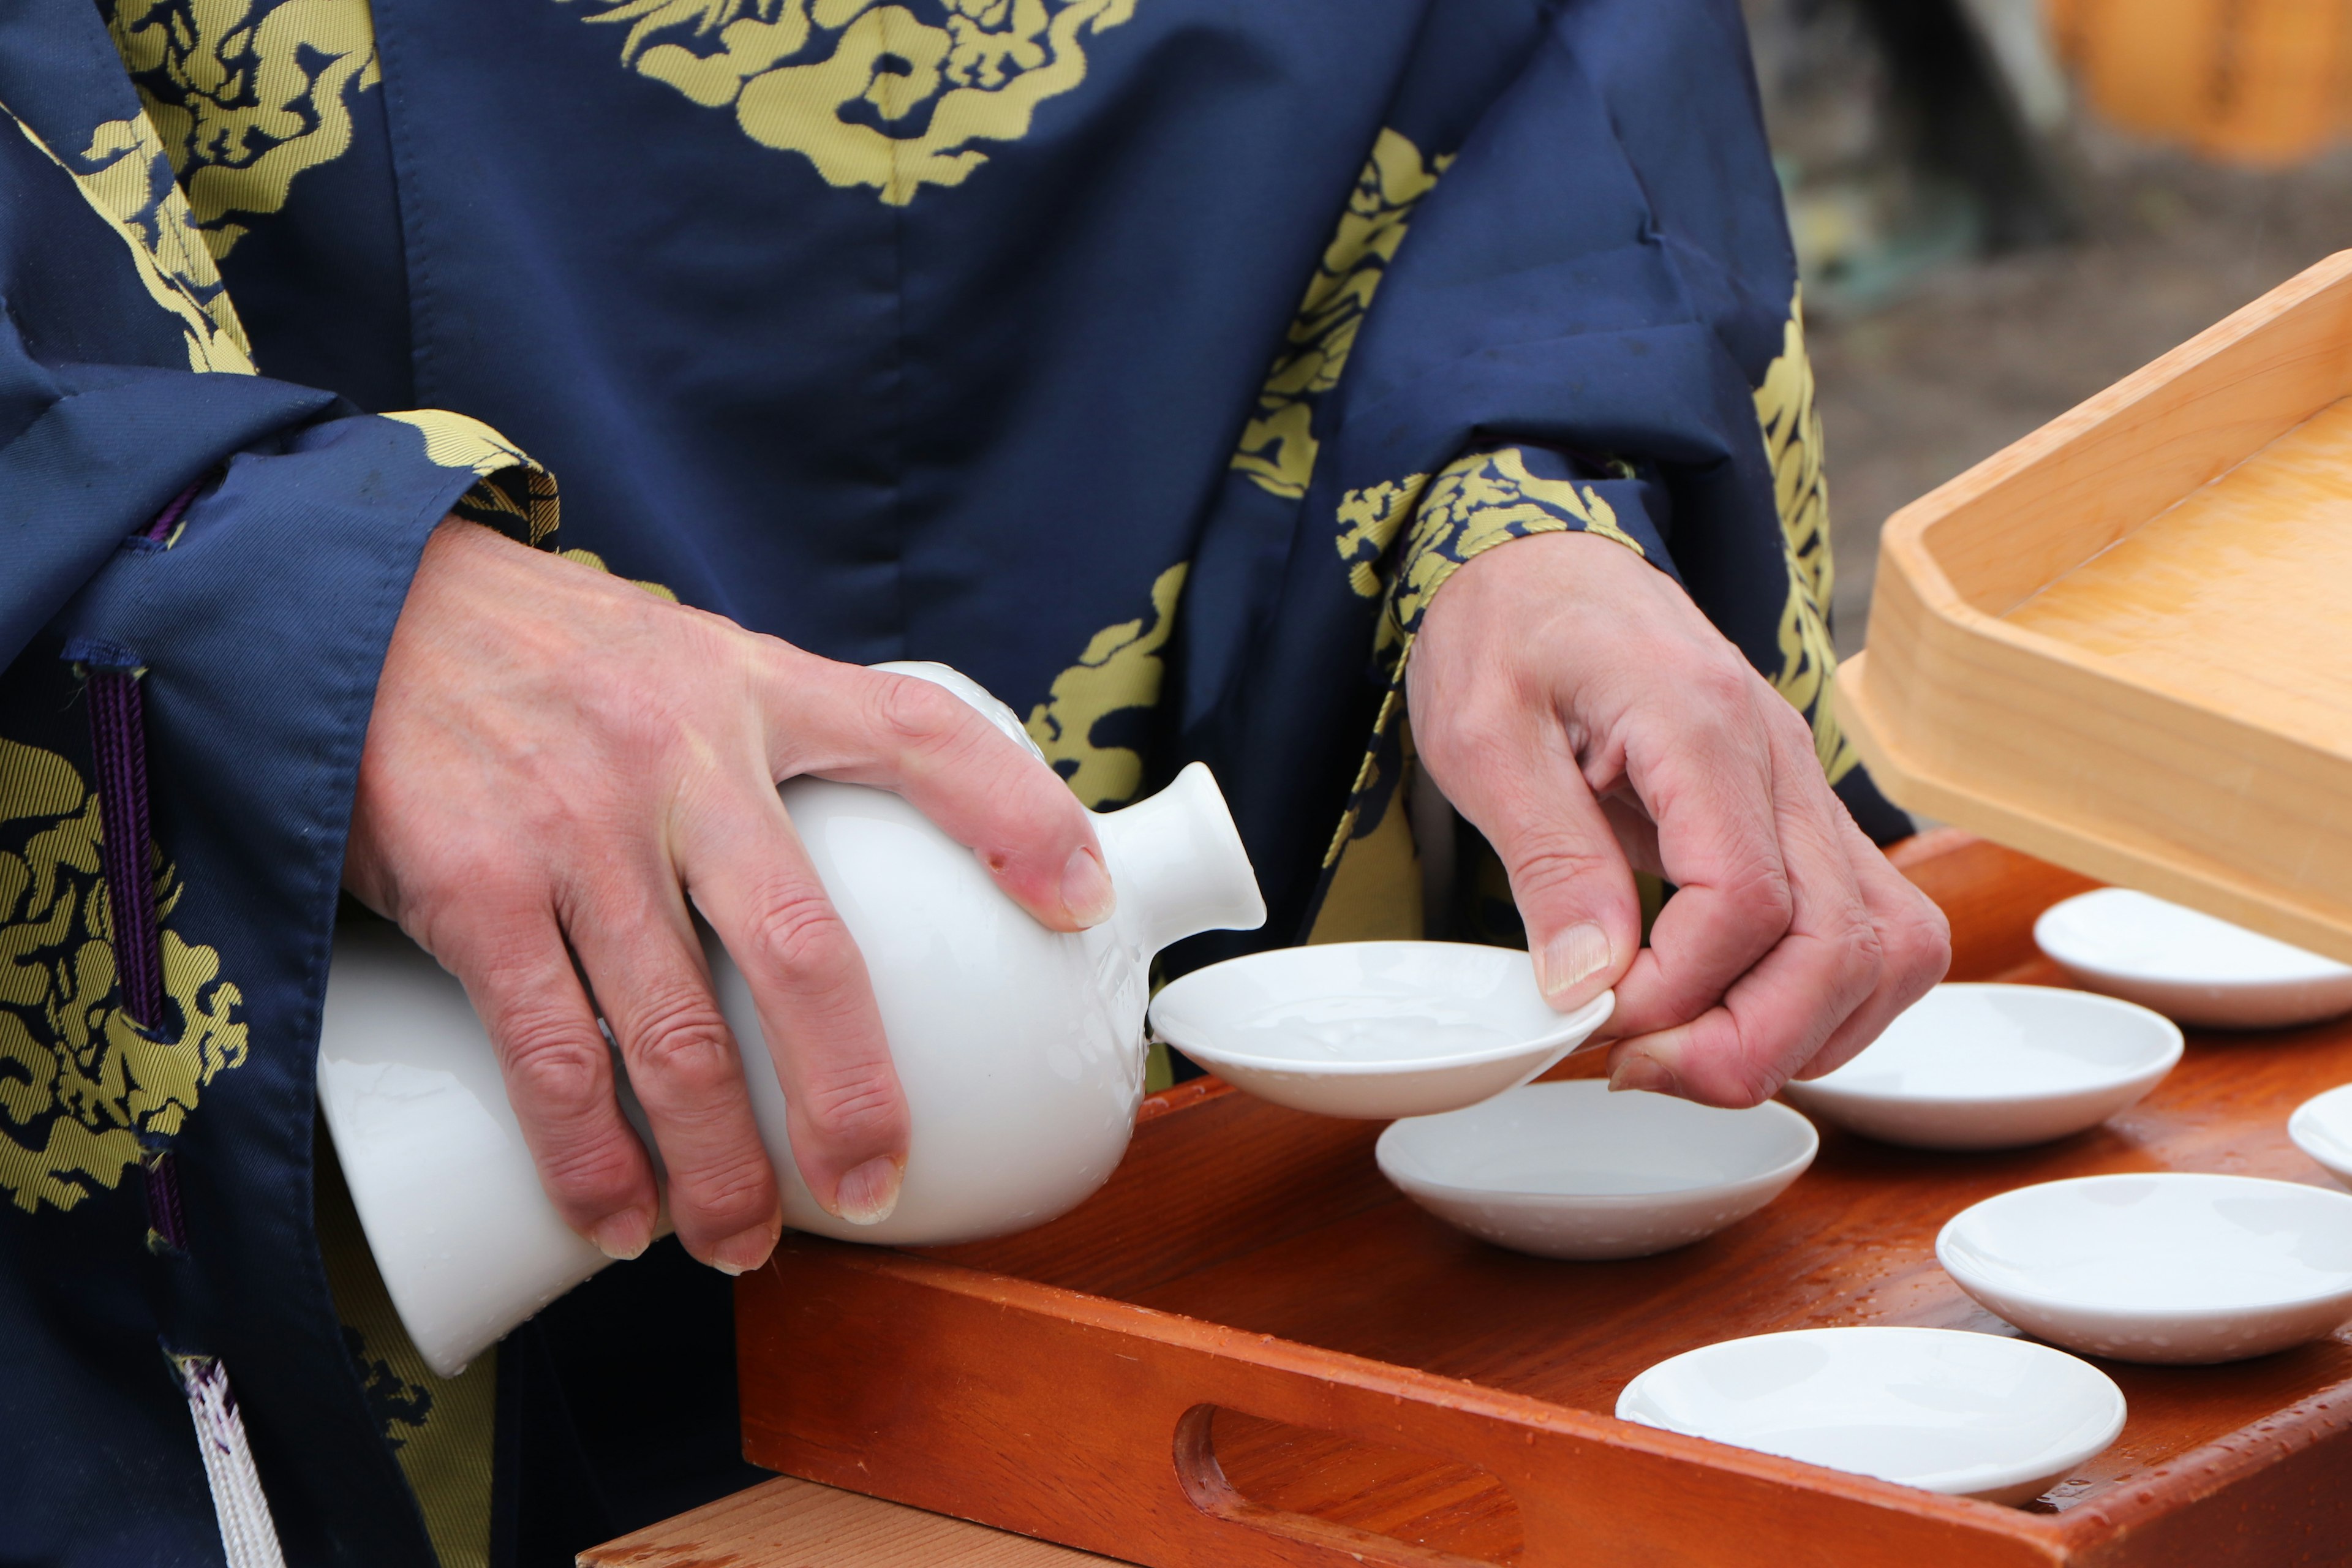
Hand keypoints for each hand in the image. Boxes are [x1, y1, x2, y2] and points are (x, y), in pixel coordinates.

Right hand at [344, 520, 1113, 1271]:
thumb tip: (853, 859)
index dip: (1015, 815)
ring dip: (721, 1163)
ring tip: (741, 1241)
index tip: (1081, 903)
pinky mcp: (473, 882)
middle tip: (875, 1187)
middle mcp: (682, 756)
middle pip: (808, 948)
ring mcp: (578, 825)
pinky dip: (591, 1153)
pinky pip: (553, 1049)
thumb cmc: (540, 654)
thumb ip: (766, 741)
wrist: (350, 603)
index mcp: (753, 689)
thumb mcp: (680, 659)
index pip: (920, 735)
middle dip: (853, 1091)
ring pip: (680, 1032)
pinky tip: (616, 1217)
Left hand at [1407, 529, 1948, 1105]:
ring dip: (1803, 1034)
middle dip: (1751, 1043)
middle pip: (1843, 943)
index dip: (1678, 991)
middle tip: (1644, 1069)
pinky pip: (1871, 933)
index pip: (1746, 900)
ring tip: (1687, 1052)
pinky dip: (1824, 1003)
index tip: (1596, 1017)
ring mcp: (1808, 792)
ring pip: (1886, 950)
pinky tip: (1731, 1016)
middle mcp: (1784, 760)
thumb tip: (1588, 986)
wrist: (1544, 564)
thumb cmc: (1508, 633)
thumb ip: (1547, 858)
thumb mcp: (1483, 737)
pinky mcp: (1804, 820)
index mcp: (1702, 722)